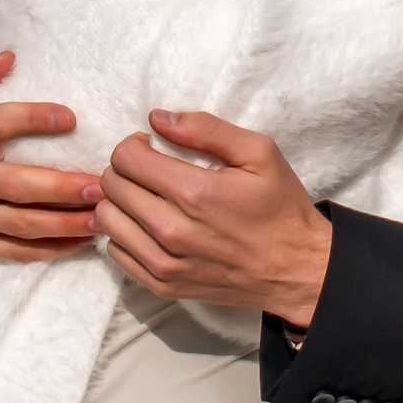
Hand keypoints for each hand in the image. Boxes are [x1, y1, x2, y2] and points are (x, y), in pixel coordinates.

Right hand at [0, 50, 100, 261]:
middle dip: (61, 187)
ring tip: (100, 217)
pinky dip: (47, 249)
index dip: (33, 120)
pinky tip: (78, 241)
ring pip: (17, 222)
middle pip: (14, 183)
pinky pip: (11, 249)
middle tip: (100, 185)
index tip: (71, 118)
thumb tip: (8, 56)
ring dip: (62, 224)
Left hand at [96, 110, 333, 326]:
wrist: (295, 269)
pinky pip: (116, 252)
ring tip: (145, 196)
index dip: (134, 145)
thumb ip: (206, 128)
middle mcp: (172, 230)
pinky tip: (147, 224)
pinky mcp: (163, 285)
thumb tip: (157, 118)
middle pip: (111, 187)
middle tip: (149, 170)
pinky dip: (124, 233)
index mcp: (195, 193)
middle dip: (124, 169)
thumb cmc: (279, 207)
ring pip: (106, 220)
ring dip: (120, 201)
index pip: (126, 158)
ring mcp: (165, 263)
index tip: (152, 147)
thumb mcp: (258, 152)